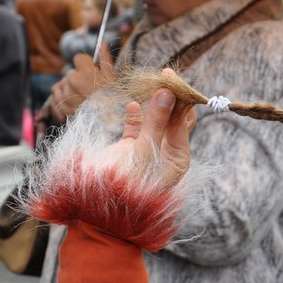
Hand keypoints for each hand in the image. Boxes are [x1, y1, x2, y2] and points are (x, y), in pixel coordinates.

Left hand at [46, 47, 115, 124]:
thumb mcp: (113, 79)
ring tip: (82, 100)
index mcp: (86, 72)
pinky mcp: (60, 108)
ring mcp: (65, 95)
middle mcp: (73, 82)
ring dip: (68, 90)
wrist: (110, 125)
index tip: (92, 73)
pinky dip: (62, 101)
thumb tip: (103, 42)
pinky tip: (74, 106)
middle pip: (70, 73)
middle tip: (90, 91)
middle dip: (78, 79)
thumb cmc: (114, 100)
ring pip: (60, 85)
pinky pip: (55, 98)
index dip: (86, 65)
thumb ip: (105, 59)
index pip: (78, 58)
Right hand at [95, 69, 193, 189]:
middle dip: (169, 98)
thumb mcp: (144, 151)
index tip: (173, 79)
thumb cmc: (129, 184)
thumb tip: (168, 93)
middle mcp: (166, 153)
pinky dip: (135, 116)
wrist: (99, 207)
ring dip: (152, 104)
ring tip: (150, 84)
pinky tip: (132, 106)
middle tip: (164, 75)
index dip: (180, 99)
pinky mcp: (130, 150)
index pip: (183, 122)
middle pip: (172, 119)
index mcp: (178, 157)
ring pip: (154, 120)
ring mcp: (148, 150)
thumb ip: (156, 121)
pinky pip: (136, 128)